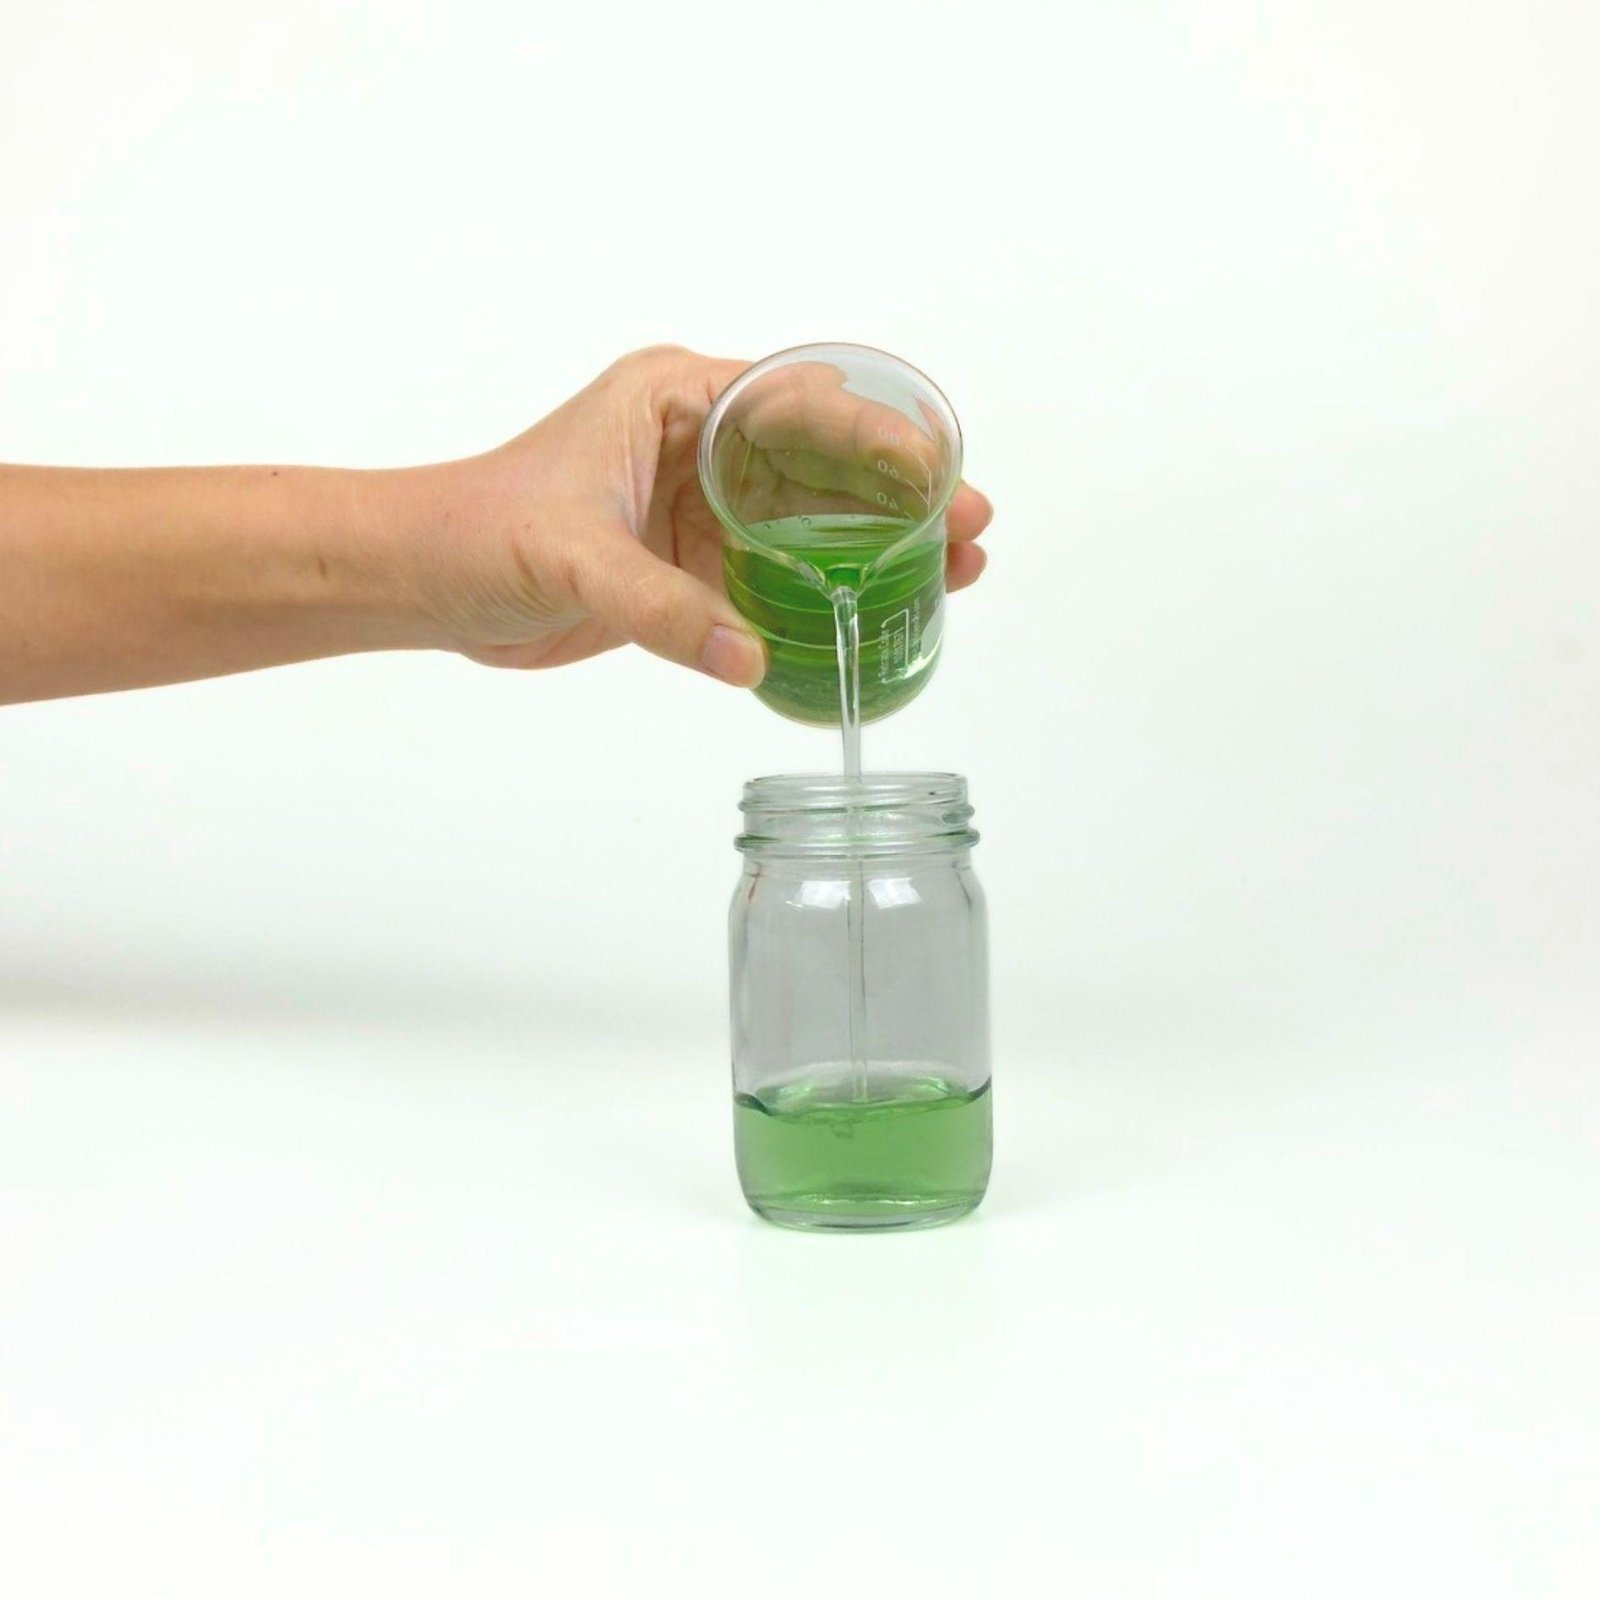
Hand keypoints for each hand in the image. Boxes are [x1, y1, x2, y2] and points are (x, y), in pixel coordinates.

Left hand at [401, 346, 993, 686]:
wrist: (426, 581)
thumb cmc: (479, 532)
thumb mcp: (576, 560)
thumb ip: (664, 609)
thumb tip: (750, 658)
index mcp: (674, 400)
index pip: (799, 404)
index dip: (878, 437)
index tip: (936, 473)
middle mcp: (698, 443)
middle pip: (825, 462)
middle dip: (902, 494)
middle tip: (972, 529)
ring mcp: (699, 504)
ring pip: (812, 520)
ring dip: (879, 545)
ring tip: (955, 573)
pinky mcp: (691, 562)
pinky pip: (777, 573)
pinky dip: (826, 594)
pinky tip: (878, 614)